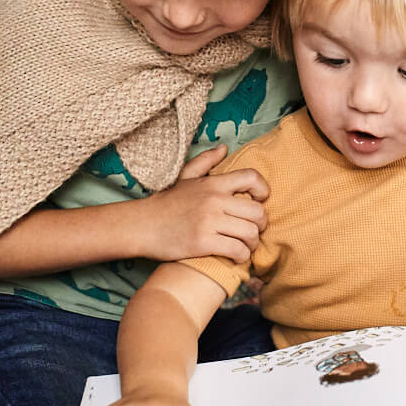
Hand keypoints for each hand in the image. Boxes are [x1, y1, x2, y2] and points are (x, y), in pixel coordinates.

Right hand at [136, 146, 268, 261]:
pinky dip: (241, 257)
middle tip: (253, 232)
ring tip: (245, 247)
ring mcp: (209, 222)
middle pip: (257, 212)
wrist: (141, 225)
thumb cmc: (165, 203)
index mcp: (213, 184)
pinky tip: (235, 257)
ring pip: (250, 233)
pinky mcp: (203, 243)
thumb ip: (206, 161)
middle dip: (261, 225)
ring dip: (252, 244)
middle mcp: (214, 200)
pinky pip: (237, 250)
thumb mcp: (185, 177)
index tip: (259, 202)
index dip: (263, 190)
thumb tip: (224, 148)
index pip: (251, 178)